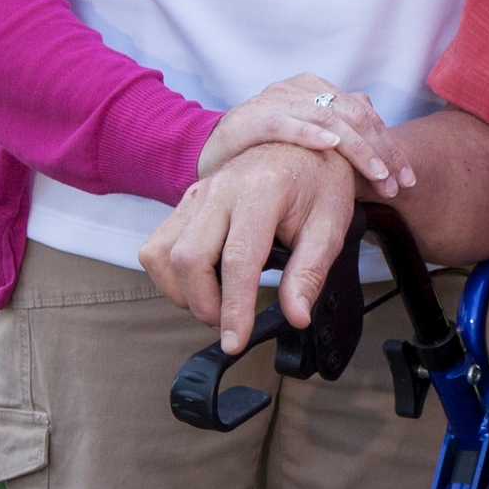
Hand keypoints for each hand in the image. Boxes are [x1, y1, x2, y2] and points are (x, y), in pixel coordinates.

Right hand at [141, 141, 362, 353]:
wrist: (305, 146)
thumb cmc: (320, 185)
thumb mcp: (330, 227)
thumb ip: (310, 273)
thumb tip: (296, 317)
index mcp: (262, 190)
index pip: (238, 258)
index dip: (234, 307)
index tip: (236, 342)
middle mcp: (221, 188)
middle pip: (188, 257)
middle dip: (204, 304)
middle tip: (232, 323)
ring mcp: (197, 193)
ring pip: (162, 253)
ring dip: (183, 291)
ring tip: (218, 303)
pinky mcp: (186, 202)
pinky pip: (158, 245)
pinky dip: (172, 274)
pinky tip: (204, 282)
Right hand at [200, 73, 410, 197]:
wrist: (215, 156)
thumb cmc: (268, 152)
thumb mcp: (311, 141)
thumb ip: (343, 133)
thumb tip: (381, 136)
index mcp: (318, 89)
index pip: (365, 113)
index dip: (389, 145)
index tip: (407, 179)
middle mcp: (300, 88)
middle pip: (353, 114)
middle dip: (380, 150)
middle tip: (397, 183)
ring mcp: (275, 100)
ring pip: (327, 117)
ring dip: (355, 148)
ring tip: (376, 173)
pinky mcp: (249, 119)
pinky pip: (284, 123)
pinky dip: (309, 133)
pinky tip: (329, 147)